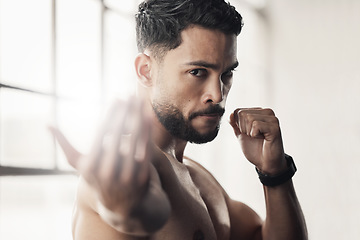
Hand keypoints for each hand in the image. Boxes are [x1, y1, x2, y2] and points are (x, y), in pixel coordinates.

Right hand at [50, 97, 154, 216]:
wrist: (120, 206)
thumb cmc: (97, 177)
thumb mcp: (79, 165)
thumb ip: (64, 145)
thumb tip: (47, 124)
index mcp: (90, 166)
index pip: (101, 133)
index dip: (111, 113)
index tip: (117, 98)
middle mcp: (107, 172)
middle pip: (118, 135)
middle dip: (125, 112)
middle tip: (130, 95)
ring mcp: (126, 176)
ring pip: (135, 141)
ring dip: (138, 118)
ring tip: (140, 102)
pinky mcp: (143, 178)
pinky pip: (147, 150)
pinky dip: (148, 133)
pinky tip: (148, 117)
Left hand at [229, 108, 286, 174]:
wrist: (265, 163)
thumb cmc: (255, 149)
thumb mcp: (240, 134)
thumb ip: (234, 123)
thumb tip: (230, 114)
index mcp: (259, 112)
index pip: (238, 111)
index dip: (238, 125)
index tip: (248, 133)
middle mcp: (267, 113)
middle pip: (242, 114)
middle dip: (243, 129)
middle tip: (254, 137)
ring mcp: (272, 119)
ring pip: (249, 118)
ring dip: (249, 132)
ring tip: (258, 138)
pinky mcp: (275, 127)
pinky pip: (256, 125)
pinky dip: (254, 134)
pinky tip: (263, 139)